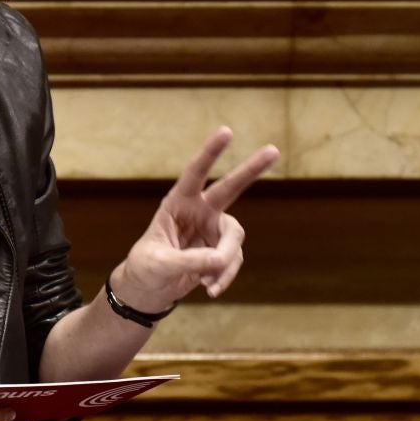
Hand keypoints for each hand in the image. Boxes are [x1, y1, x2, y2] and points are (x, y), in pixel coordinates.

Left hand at [112, 126, 278, 311]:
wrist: (149, 288)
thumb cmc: (145, 268)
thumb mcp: (160, 264)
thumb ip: (188, 260)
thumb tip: (220, 261)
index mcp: (177, 204)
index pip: (195, 174)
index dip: (210, 153)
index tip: (227, 131)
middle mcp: (199, 211)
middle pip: (230, 187)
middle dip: (251, 169)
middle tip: (274, 150)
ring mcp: (213, 230)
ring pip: (234, 239)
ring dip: (225, 263)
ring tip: (206, 283)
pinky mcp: (221, 249)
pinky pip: (232, 261)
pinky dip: (225, 277)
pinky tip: (209, 289)